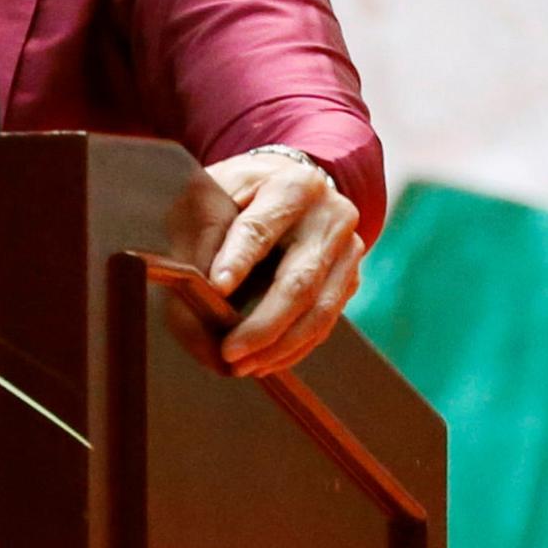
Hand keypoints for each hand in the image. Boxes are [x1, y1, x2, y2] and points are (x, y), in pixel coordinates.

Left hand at [201, 149, 363, 377]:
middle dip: (263, 324)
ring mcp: (348, 251)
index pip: (261, 228)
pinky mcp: (351, 279)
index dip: (238, 259)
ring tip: (243, 365)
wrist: (293, 182)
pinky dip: (295, 347)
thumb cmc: (245, 190)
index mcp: (292, 187)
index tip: (216, 288)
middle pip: (299, 281)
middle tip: (230, 351)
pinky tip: (267, 361)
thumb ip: (208, 230)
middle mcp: (330, 217)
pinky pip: (326, 322)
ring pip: (319, 311)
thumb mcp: (220, 189)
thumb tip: (196, 290)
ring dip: (280, 346)